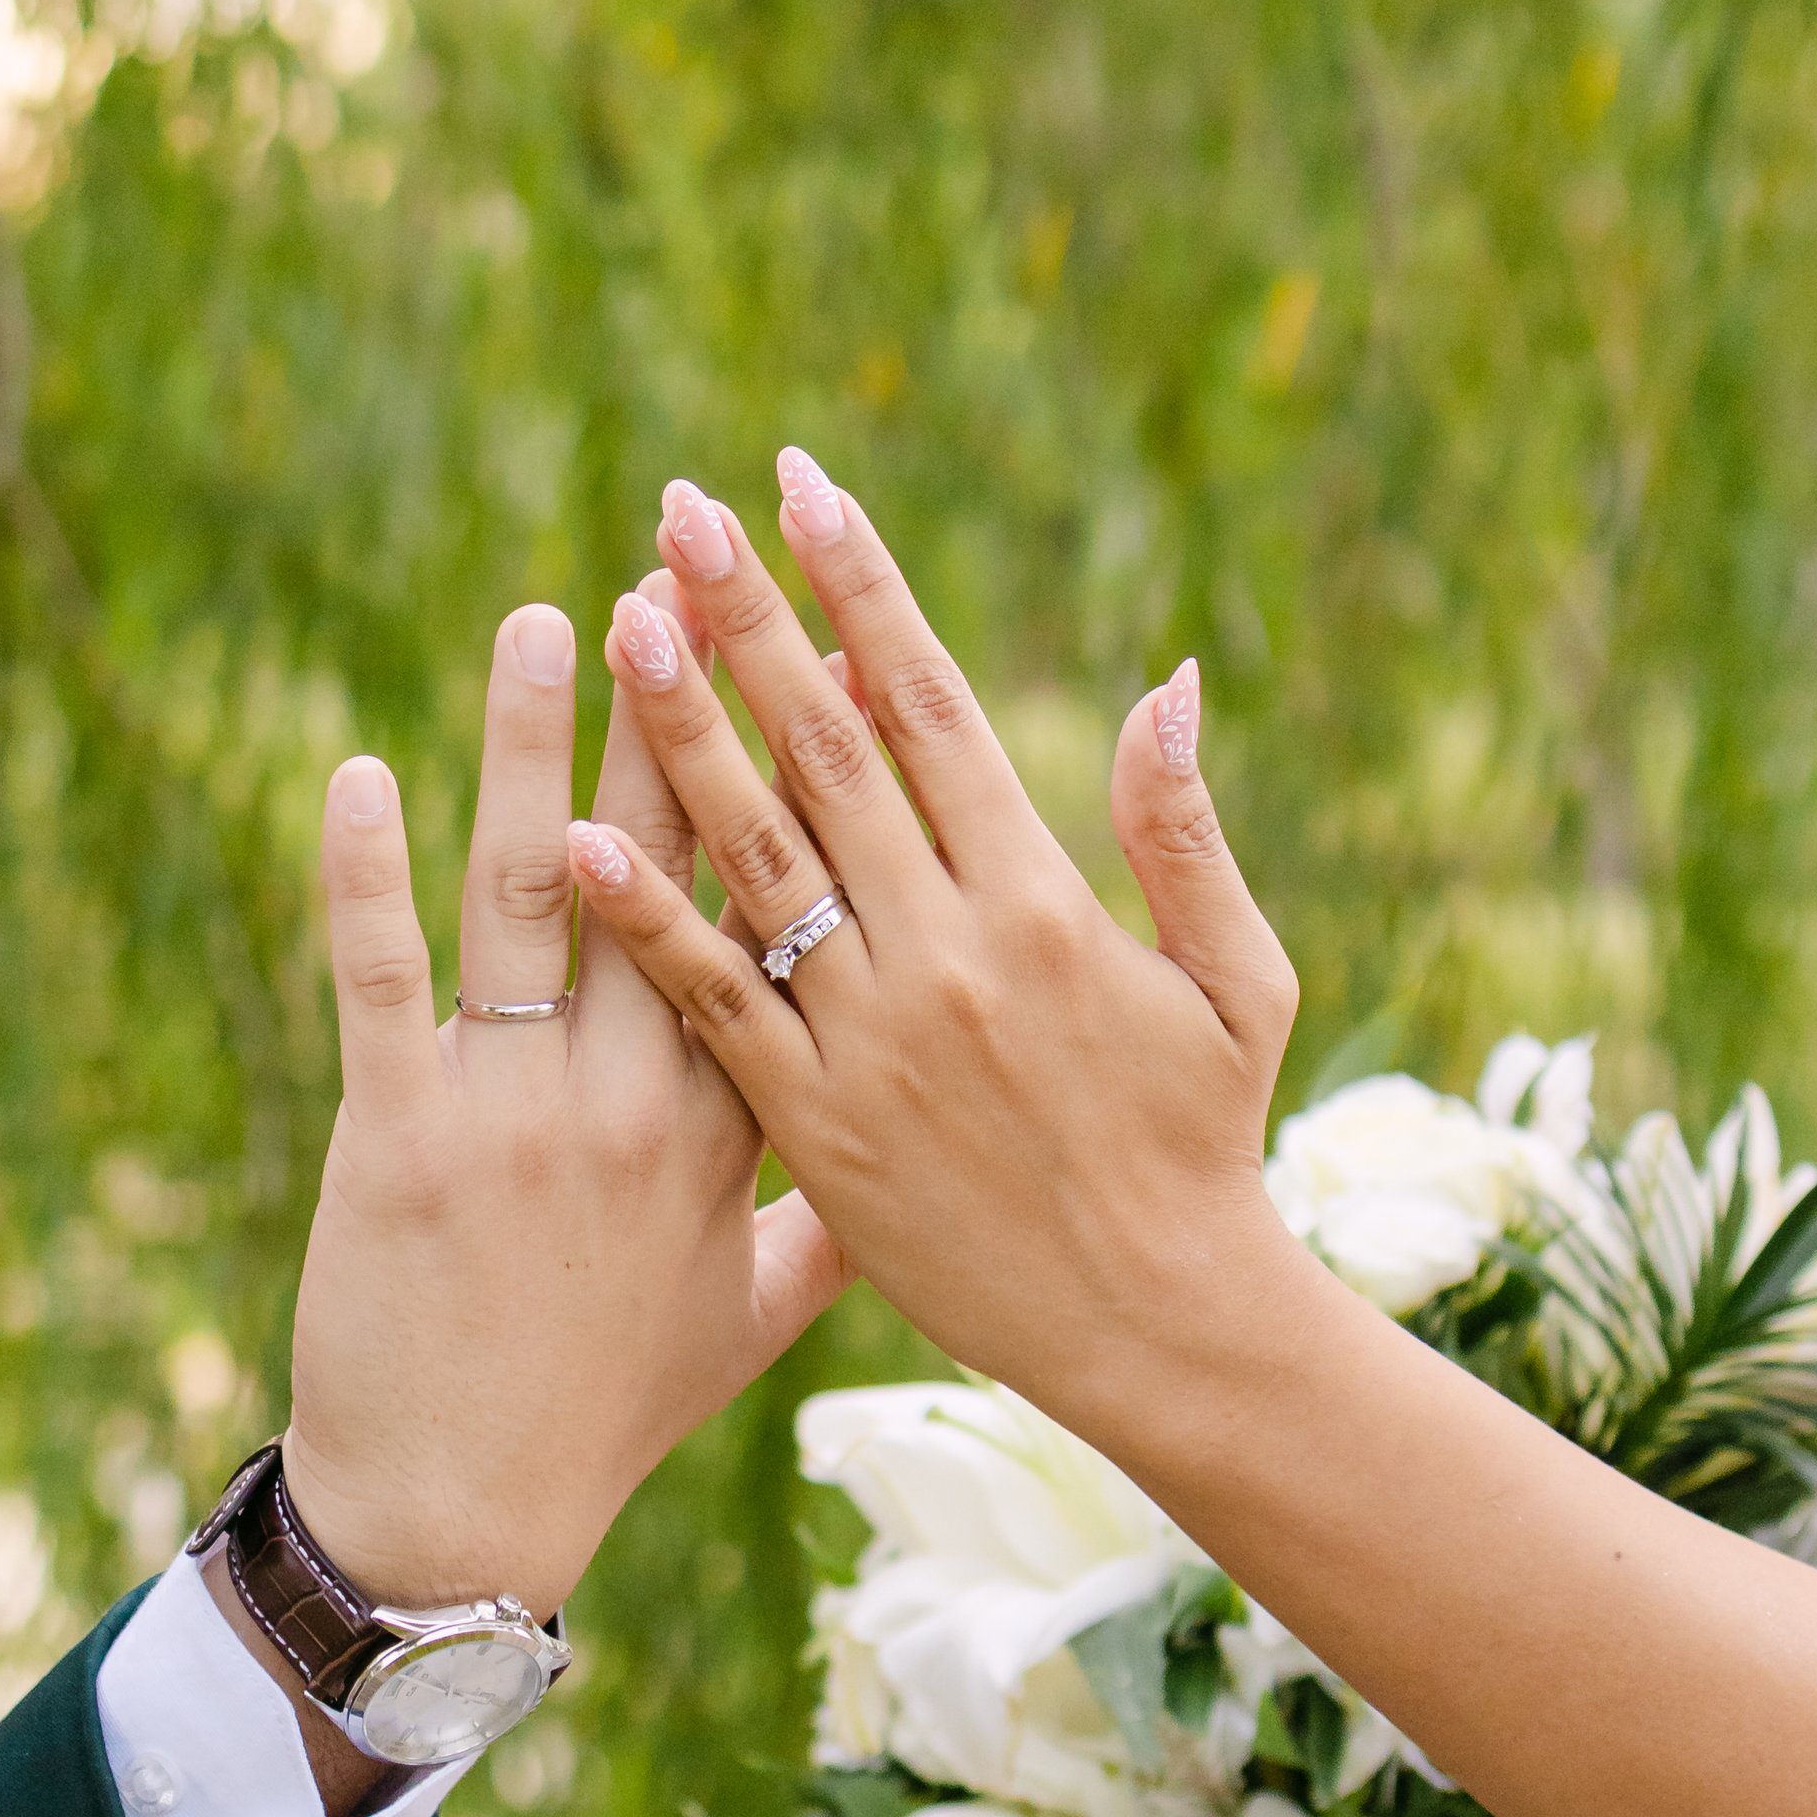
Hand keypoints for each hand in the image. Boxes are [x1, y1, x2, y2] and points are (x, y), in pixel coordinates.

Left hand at [275, 589, 848, 1628]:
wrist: (467, 1518)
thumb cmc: (613, 1414)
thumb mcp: (752, 1323)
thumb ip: (816, 1224)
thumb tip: (886, 1162)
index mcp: (742, 1128)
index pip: (785, 918)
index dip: (809, 782)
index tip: (833, 658)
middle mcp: (641, 1102)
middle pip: (676, 865)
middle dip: (686, 706)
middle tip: (693, 569)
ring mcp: (516, 1115)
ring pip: (530, 892)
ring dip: (530, 741)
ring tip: (547, 614)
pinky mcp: (395, 1137)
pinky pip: (380, 975)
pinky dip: (363, 871)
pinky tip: (363, 769)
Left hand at [559, 460, 1299, 1435]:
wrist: (1158, 1329)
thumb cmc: (1204, 1147)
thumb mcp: (1235, 982)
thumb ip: (1183, 830)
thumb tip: (1166, 678)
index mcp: (1045, 902)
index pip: (931, 707)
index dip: (861, 588)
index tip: (801, 486)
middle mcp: (948, 954)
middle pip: (827, 753)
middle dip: (751, 621)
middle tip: (678, 510)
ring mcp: (870, 1040)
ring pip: (756, 856)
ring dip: (683, 733)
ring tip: (619, 622)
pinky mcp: (813, 1128)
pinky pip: (712, 1005)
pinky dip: (649, 918)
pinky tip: (581, 833)